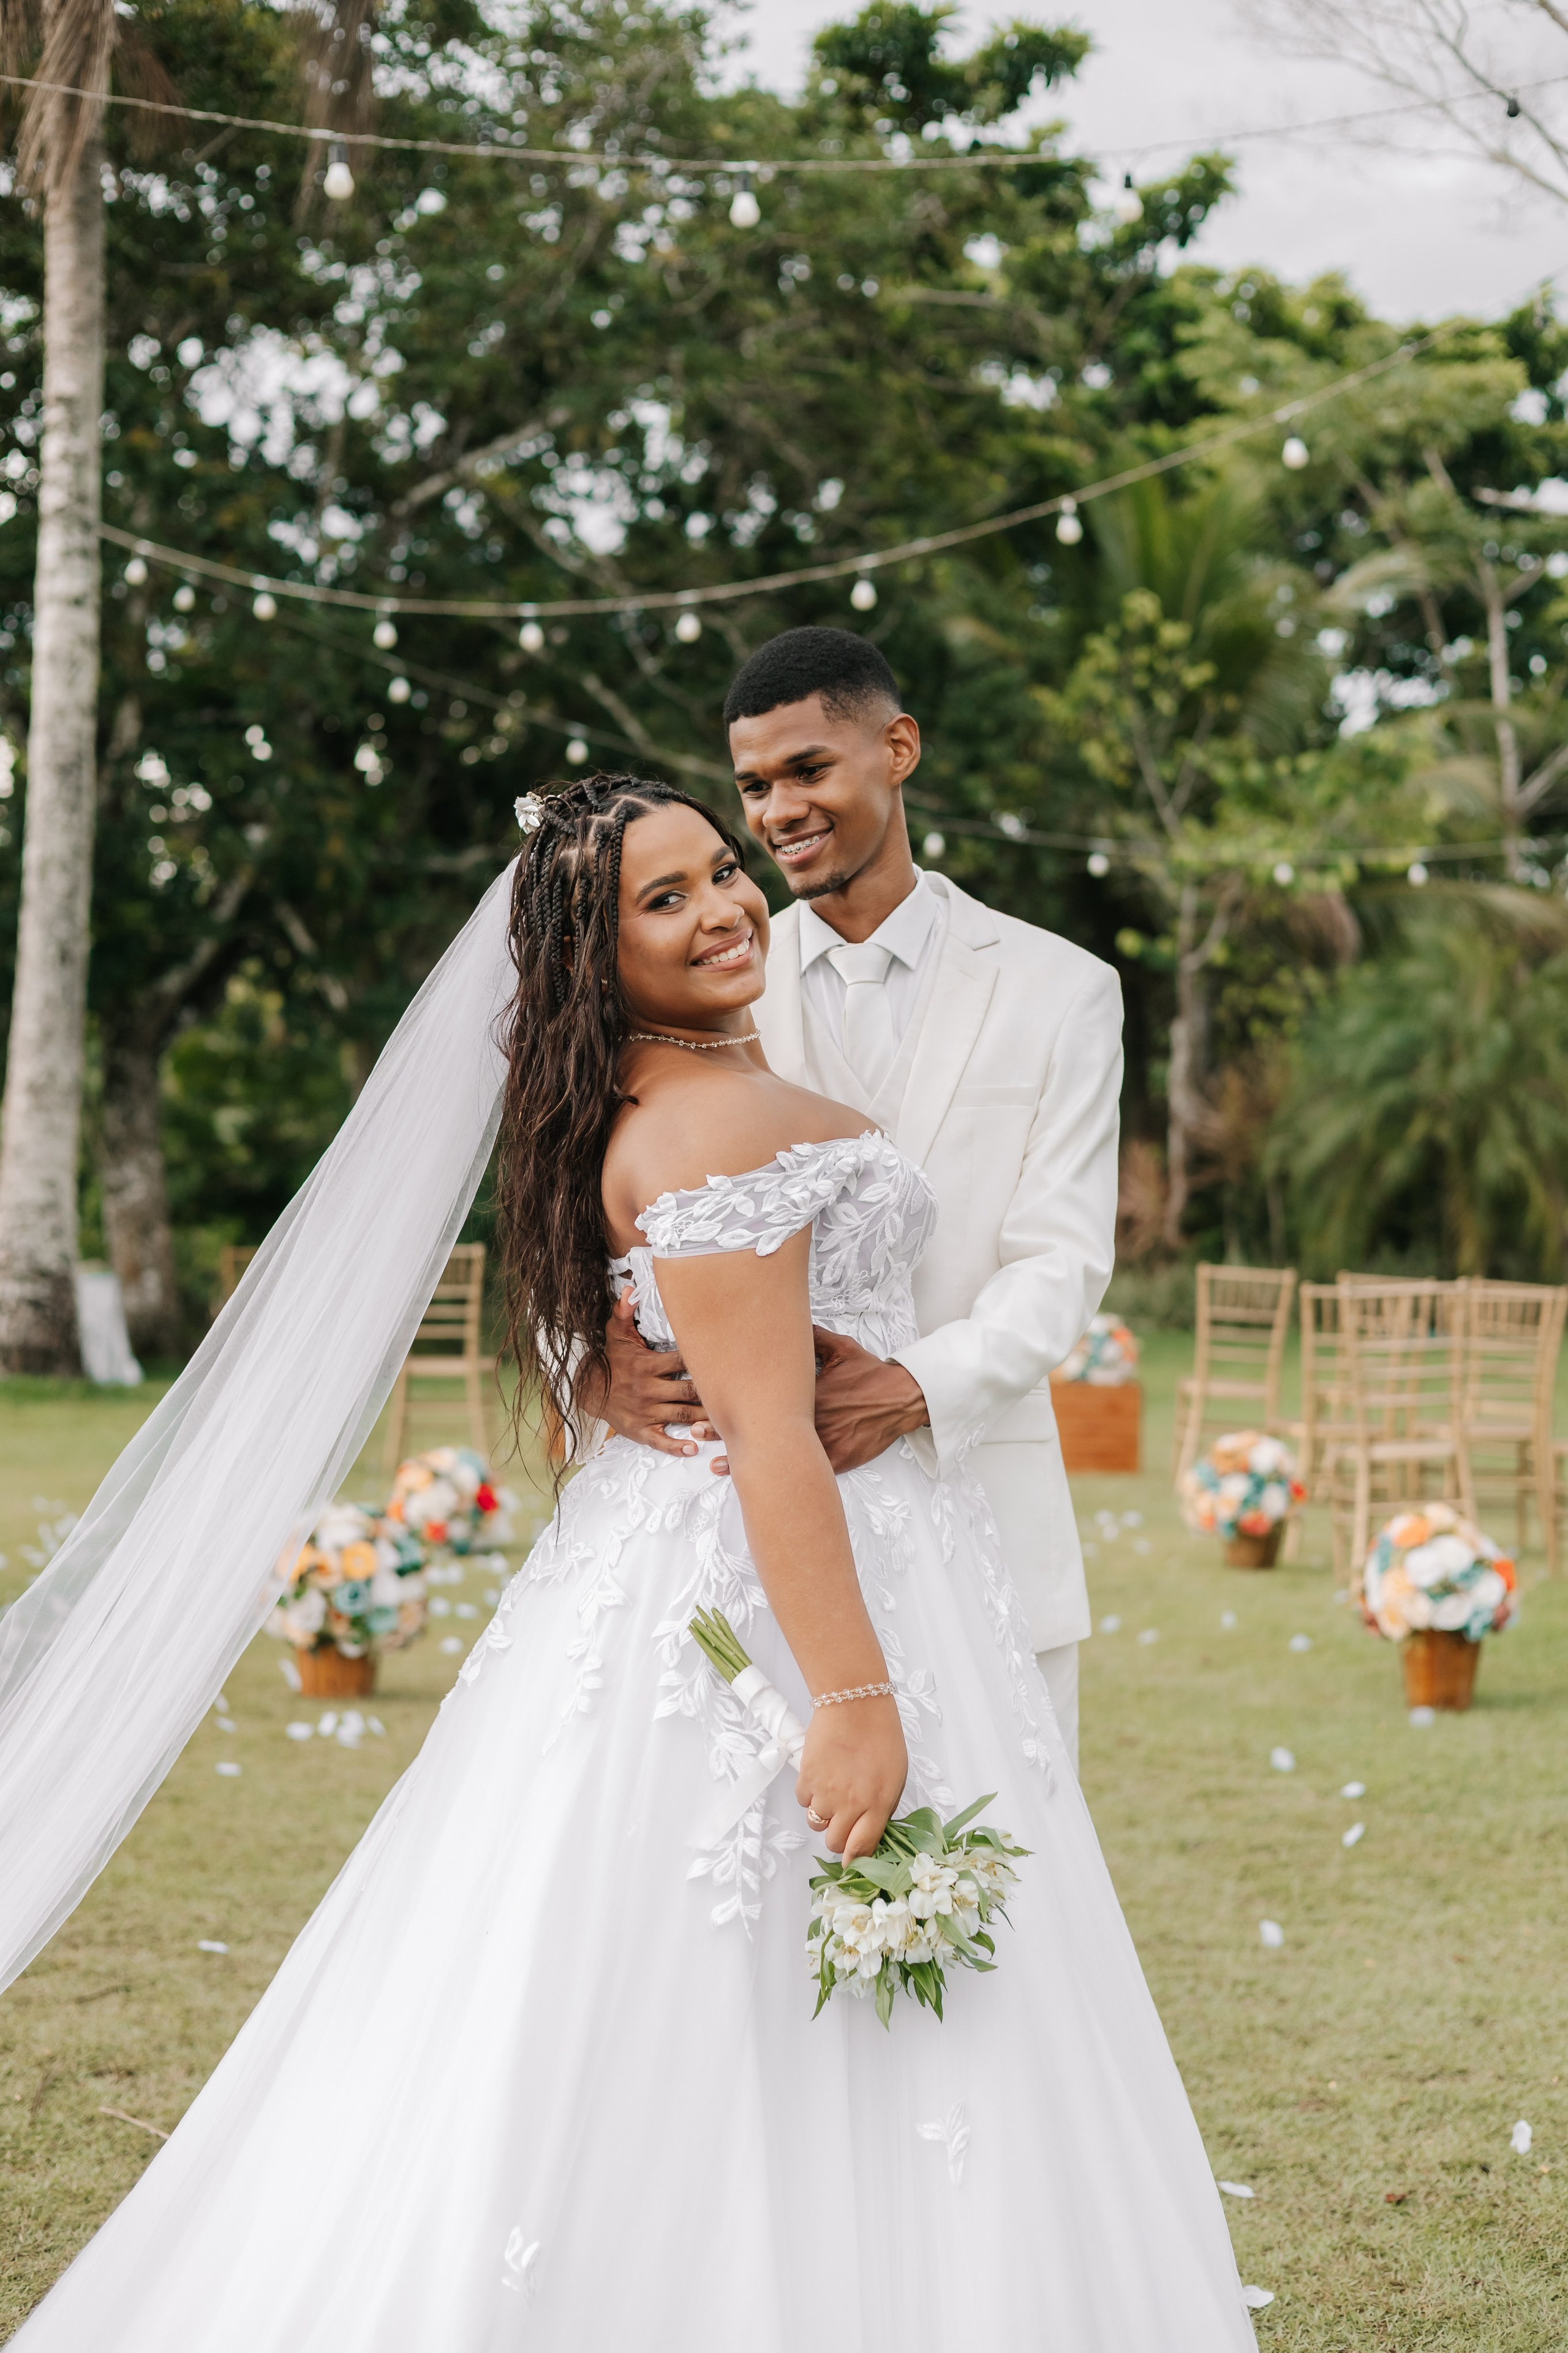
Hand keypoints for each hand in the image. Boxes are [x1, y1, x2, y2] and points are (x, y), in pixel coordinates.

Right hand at [594, 1290, 715, 1459]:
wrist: (589, 1390)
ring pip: (682, 1415)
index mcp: (647, 1365)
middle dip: (712, 1392)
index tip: (724, 1359)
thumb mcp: (616, 1334)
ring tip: (728, 1419)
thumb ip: (624, 1312)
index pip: (682, 1361)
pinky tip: (693, 1447)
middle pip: (688, 1391)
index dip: (703, 1361)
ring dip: (705, 1419)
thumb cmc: (612, 1361)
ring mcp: (646, 1411)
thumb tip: (630, 1290)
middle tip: (736, 1392)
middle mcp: (648, 1389)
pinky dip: (676, 1446)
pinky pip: (660, 1440)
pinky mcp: (641, 1429)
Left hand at [705, 1325, 927, 1477]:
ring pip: (779, 1454)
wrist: (901, 1398)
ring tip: (716, 1466)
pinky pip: (808, 1471)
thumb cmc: (870, 1372)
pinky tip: (762, 1488)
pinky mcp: (838, 1458)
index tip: (706, 1400)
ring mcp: (824, 1440)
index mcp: (806, 1390)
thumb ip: (810, 1338)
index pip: (761, 1396)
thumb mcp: (839, 1348)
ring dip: (747, 1460)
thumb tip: (785, 1323)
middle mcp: (811, 1416)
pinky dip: (784, 1481)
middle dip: (729, 1430)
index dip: (733, 1400)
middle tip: (698, 1432)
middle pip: (762, 1426)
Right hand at [797, 1693, 907, 1860]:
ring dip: (823, 1814)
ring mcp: (826, 1791)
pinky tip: (822, 1775)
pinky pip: (803, 1800)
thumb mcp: (896, 1775)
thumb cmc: (881, 1735)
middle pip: (835, 1842)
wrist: (854, 1703)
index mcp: (879, 1803)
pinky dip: (810, 1794)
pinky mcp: (806, 1778)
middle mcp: (851, 1803)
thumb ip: (883, 1806)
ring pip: (816, 1823)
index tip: (853, 1863)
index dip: (856, 1860)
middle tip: (843, 1819)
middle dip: (839, 1836)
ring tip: (833, 1790)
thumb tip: (870, 1829)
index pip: (863, 1847)